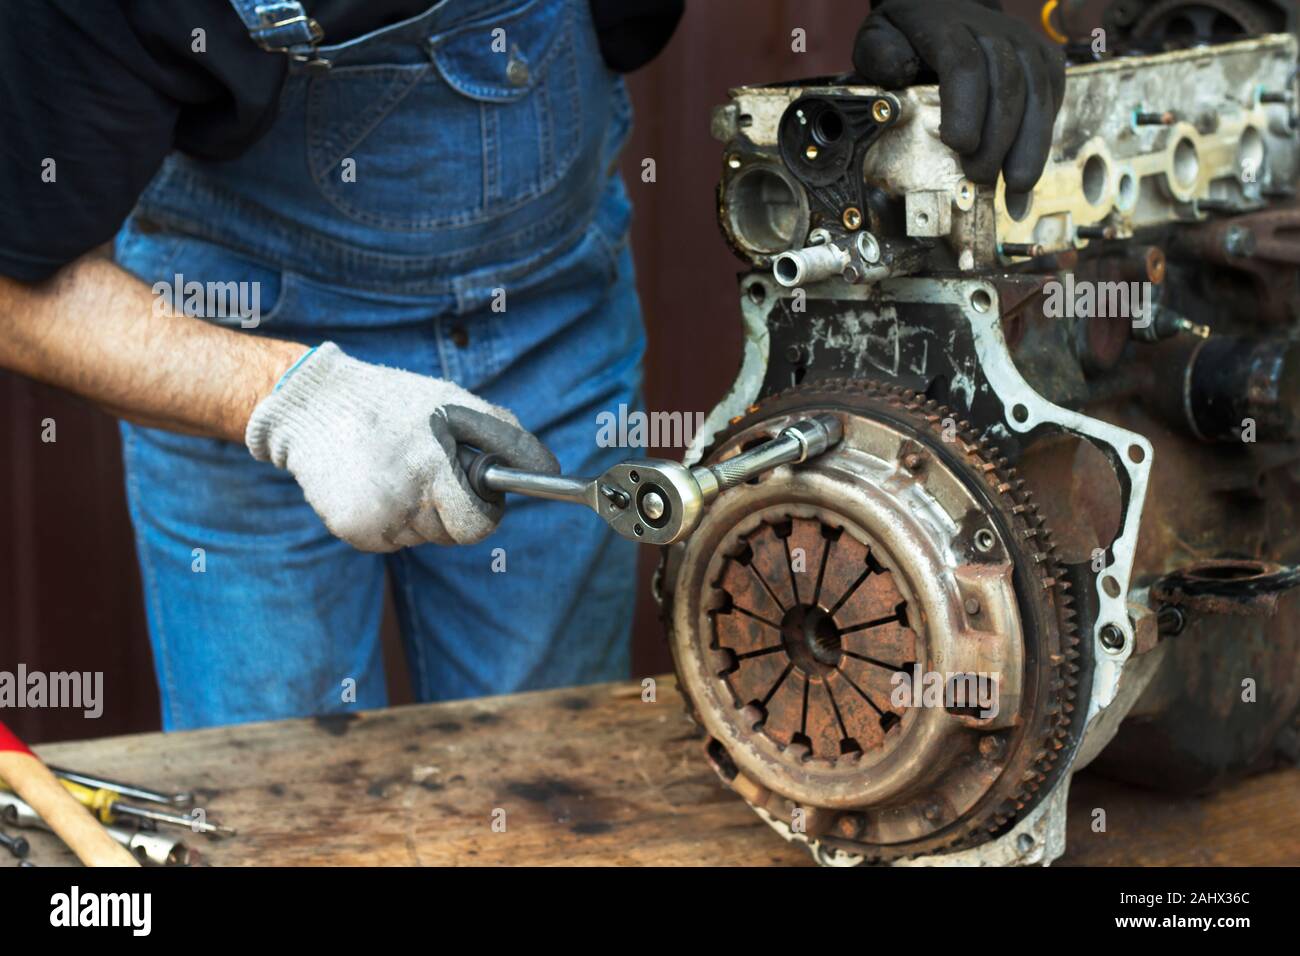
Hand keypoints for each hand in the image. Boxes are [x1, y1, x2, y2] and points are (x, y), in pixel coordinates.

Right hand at [245, 342, 558, 550]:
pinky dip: (391, 517)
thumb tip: (549, 469)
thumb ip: (506, 437)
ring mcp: (375, 522)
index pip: (478, 527)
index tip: (474, 490)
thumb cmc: (395, 403)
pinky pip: (392, 538)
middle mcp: (402, 503)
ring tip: (396, 469)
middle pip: (451, 535)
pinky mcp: (352, 531)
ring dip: (420, 512)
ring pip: (422, 537)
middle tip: (430, 472)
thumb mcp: (454, 402)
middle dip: (451, 510)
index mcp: (432, 469)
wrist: (314, 407)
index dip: (483, 511)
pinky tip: (375, 482)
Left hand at [852, 0, 1065, 192]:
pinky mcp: (1044, 59)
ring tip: (1015, 189)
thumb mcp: (879, 36)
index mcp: (947, 26)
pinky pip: (1052, 100)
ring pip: (1038, 93)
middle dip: (997, 138)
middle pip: (1006, 84)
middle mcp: (994, 30)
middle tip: (980, 178)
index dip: (966, 106)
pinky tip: (1026, 179)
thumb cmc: (909, 35)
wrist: (947, 8)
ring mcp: (1024, 43)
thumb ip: (880, 54)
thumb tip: (899, 72)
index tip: (959, 145)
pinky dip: (1042, 142)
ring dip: (1029, 147)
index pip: (964, 63)